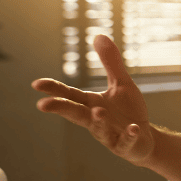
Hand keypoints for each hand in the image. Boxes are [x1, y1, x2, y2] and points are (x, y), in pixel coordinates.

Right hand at [32, 35, 154, 164]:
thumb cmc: (128, 110)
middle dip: (60, 109)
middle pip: (75, 113)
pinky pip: (126, 141)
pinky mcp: (126, 145)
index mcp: (91, 104)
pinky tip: (132, 128)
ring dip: (98, 121)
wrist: (144, 138)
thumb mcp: (121, 83)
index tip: (36, 84)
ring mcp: (109, 134)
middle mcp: (95, 120)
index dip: (54, 90)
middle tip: (43, 105)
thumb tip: (98, 35)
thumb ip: (110, 62)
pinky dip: (128, 135)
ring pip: (99, 129)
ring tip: (98, 111)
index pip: (69, 95)